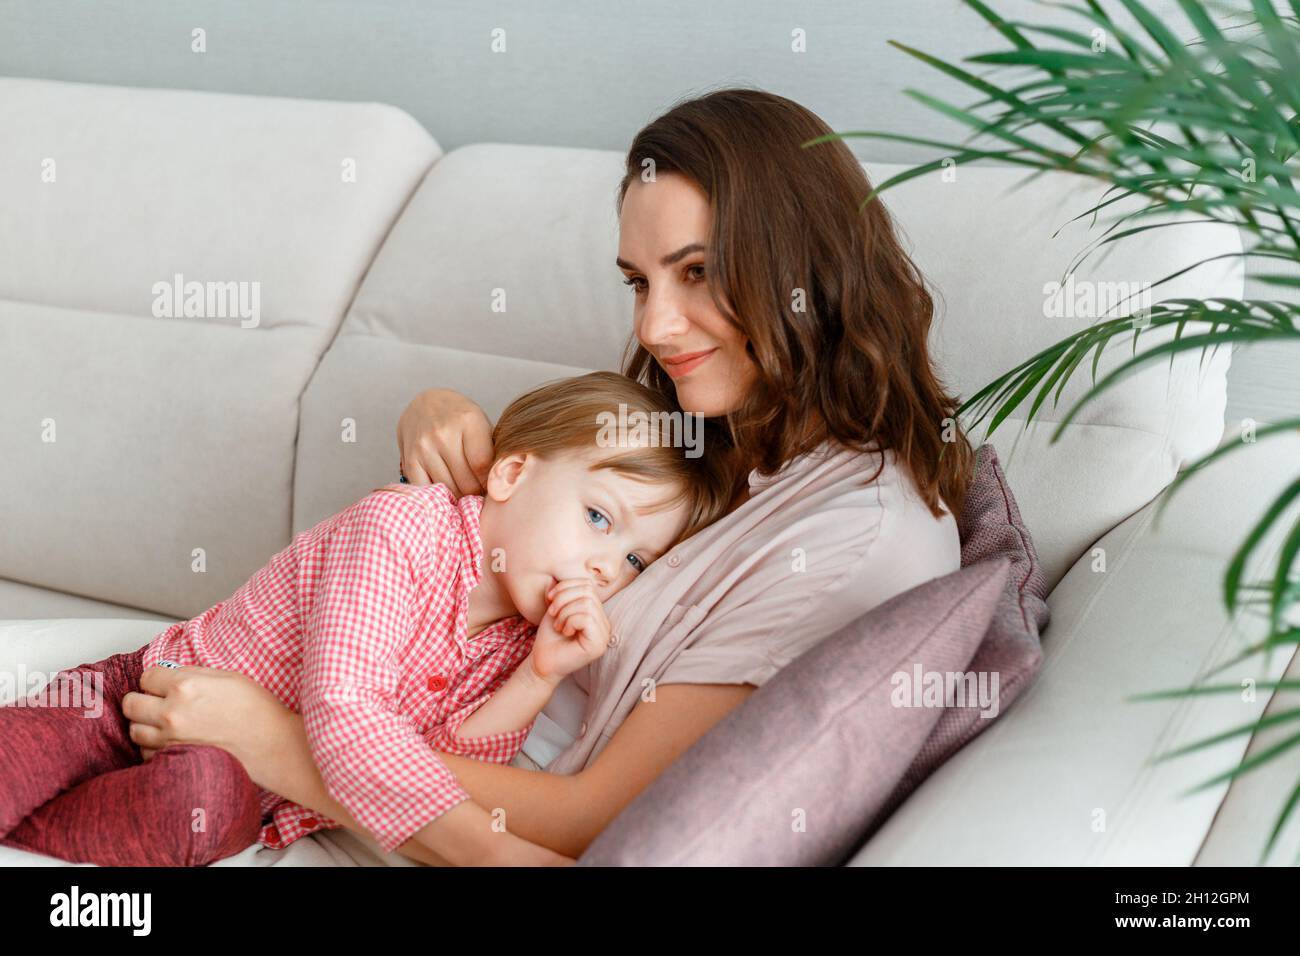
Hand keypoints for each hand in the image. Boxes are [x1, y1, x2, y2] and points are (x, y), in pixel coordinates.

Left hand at [122, 666, 292, 787]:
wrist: (271, 745)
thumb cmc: (257, 711)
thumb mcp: (228, 677)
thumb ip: (194, 673)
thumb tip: (172, 674)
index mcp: (185, 686)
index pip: (146, 676)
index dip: (156, 679)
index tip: (164, 684)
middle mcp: (171, 713)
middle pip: (131, 704)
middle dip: (142, 700)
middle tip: (155, 701)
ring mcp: (170, 740)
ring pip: (134, 730)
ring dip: (145, 724)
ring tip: (164, 723)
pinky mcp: (174, 760)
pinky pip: (147, 753)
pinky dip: (154, 746)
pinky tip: (172, 741)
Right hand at [396, 388, 493, 496]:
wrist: (425, 404)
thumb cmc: (460, 418)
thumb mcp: (481, 423)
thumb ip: (491, 451)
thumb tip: (498, 486)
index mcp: (468, 420)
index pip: (483, 465)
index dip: (490, 482)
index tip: (492, 484)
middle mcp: (443, 433)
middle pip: (467, 482)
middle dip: (477, 492)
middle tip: (481, 491)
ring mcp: (424, 447)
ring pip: (449, 489)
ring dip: (460, 496)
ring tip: (466, 491)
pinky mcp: (409, 460)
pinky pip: (428, 489)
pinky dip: (440, 495)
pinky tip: (448, 490)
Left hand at [528, 579, 612, 683]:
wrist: (542, 662)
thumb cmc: (549, 637)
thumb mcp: (555, 609)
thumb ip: (562, 593)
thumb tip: (557, 578)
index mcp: (596, 613)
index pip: (588, 586)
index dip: (566, 586)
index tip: (550, 598)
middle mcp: (604, 623)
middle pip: (588, 592)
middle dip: (564, 598)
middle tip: (553, 613)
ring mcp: (604, 635)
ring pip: (588, 604)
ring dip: (565, 611)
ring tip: (558, 624)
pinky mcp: (599, 644)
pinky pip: (587, 618)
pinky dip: (570, 621)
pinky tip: (565, 631)